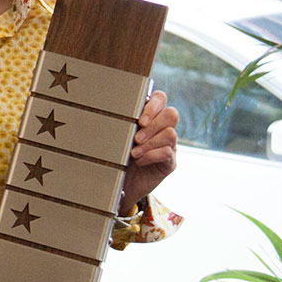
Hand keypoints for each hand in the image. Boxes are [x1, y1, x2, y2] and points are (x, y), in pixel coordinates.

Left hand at [123, 89, 178, 210]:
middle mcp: (162, 128)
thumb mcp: (117, 136)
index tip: (140, 121)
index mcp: (150, 117)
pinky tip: (139, 161)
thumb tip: (110, 110)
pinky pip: (168, 152)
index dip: (153, 106)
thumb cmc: (117, 155)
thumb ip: (121, 122)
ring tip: (134, 152)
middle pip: (171, 114)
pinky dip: (151, 155)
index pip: (161, 98)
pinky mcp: (170, 162)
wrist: (122, 183)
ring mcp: (169, 145)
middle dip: (152, 126)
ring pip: (171, 133)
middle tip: (136, 138)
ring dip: (150, 142)